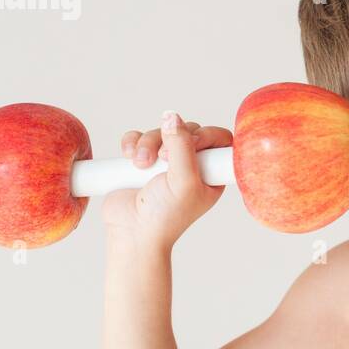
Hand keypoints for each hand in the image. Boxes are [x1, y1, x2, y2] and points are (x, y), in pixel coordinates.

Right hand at [102, 111, 233, 249]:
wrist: (131, 232)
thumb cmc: (165, 216)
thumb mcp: (184, 181)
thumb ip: (182, 146)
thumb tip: (172, 116)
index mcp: (210, 173)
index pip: (219, 138)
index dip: (206, 135)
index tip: (192, 143)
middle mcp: (190, 165)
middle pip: (186, 129)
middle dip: (171, 139)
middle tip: (163, 158)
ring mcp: (164, 162)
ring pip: (160, 131)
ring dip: (147, 143)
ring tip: (140, 165)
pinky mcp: (141, 160)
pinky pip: (138, 137)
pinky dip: (132, 143)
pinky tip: (129, 158)